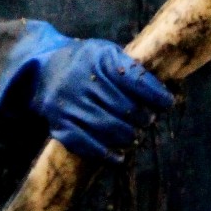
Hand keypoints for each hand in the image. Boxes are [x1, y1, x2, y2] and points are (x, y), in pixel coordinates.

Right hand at [0, 22, 172, 164]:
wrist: (43, 70)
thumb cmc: (86, 63)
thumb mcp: (106, 53)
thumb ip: (130, 69)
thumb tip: (162, 96)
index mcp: (98, 59)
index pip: (134, 80)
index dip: (155, 95)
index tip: (167, 103)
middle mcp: (80, 80)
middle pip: (123, 107)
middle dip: (143, 117)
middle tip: (149, 120)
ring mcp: (68, 103)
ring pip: (107, 127)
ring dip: (128, 136)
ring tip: (136, 135)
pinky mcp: (58, 124)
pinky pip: (84, 144)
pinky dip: (105, 154)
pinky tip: (119, 158)